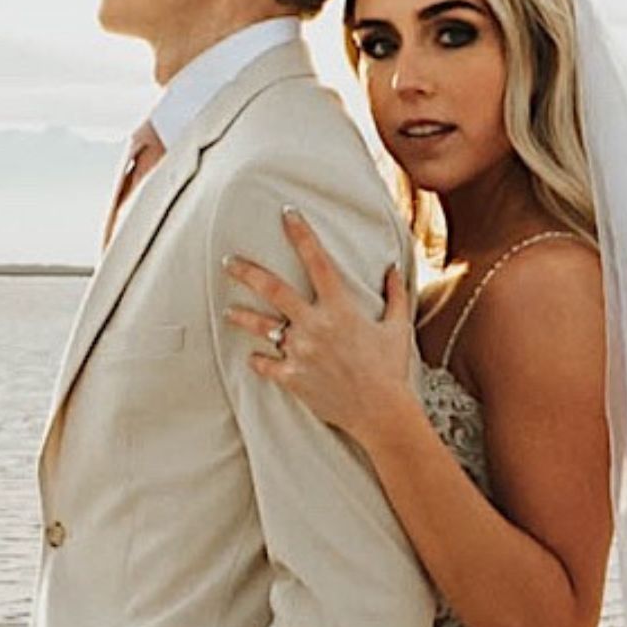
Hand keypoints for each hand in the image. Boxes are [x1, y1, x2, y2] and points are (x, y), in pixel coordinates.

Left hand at [218, 204, 414, 432]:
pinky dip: (257, 360)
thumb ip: (395, 294)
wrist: (381, 413)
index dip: (301, 234)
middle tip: (228, 261)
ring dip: (241, 316)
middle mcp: (315, 326)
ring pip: (260, 327)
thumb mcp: (398, 327)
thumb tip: (392, 266)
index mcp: (340, 309)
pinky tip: (252, 356)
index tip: (286, 213)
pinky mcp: (291, 378)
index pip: (317, 261)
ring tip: (228, 311)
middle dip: (247, 271)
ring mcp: (300, 352)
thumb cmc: (390, 369)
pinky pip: (265, 364)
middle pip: (273, 289)